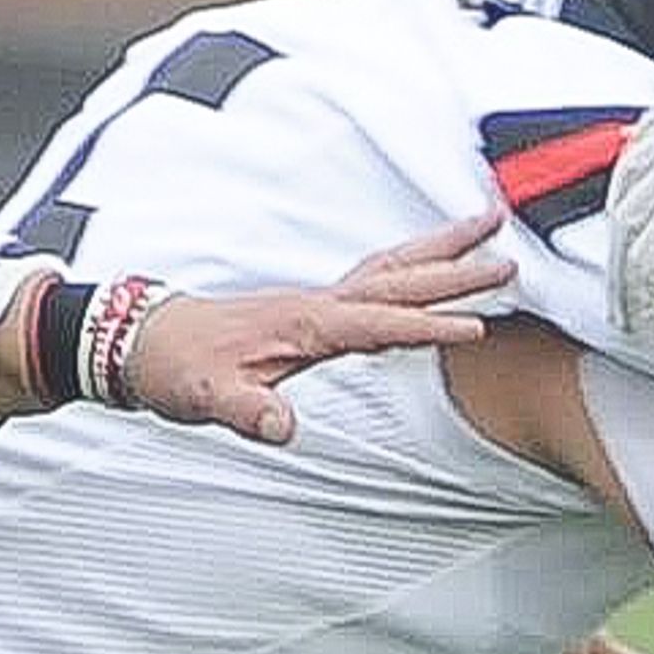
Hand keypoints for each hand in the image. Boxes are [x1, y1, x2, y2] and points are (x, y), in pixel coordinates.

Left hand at [124, 211, 512, 444]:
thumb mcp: (204, 398)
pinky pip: (378, 272)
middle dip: (457, 271)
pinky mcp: (315, 303)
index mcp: (305, 324)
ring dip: (442, 246)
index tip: (477, 328)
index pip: (380, 325)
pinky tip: (432, 259)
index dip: (428, 328)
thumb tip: (284, 429)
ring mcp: (319, 297)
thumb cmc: (177, 369)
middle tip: (510, 260)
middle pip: (401, 280)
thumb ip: (247, 411)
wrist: (143, 340)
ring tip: (489, 224)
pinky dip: (414, 258)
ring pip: (394, 264)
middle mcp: (319, 302)